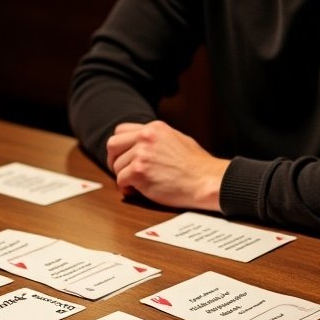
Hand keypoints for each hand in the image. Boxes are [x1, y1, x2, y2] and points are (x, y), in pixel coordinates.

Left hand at [106, 120, 228, 210]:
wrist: (206, 180)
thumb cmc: (197, 165)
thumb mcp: (177, 139)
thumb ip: (157, 139)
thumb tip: (142, 145)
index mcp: (154, 128)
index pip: (122, 130)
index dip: (120, 146)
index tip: (124, 156)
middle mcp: (146, 137)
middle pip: (113, 145)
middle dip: (114, 159)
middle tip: (121, 171)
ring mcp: (142, 154)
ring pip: (117, 166)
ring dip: (123, 176)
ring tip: (136, 184)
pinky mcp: (140, 172)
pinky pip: (121, 180)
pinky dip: (126, 188)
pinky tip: (135, 191)